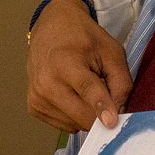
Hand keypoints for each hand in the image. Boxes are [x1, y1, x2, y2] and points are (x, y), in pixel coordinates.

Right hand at [26, 0, 131, 131]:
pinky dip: (74, 116)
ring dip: (87, 114)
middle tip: (106, 96)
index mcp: (65, 62)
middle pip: (81, 115)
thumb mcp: (112, 52)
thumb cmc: (83, 38)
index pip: (86, 89)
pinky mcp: (33, 107)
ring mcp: (37, 96)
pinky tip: (73, 95)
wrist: (51, 28)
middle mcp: (46, 81)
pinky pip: (64, 125)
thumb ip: (121, 83)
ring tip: (84, 90)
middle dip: (100, 114)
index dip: (101, 107)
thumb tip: (119, 114)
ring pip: (75, 124)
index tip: (112, 123)